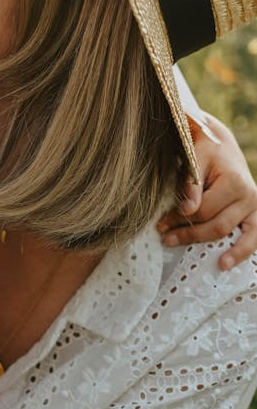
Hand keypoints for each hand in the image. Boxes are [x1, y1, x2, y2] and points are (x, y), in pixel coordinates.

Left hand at [158, 113, 256, 269]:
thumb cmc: (206, 152)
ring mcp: (255, 207)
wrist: (223, 146)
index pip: (203, 210)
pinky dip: (241, 251)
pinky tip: (225, 262)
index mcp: (234, 183)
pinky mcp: (256, 214)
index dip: (180, 219)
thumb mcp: (195, 160)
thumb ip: (191, 185)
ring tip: (193, 255)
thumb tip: (186, 211)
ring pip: (231, 234)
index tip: (161, 223)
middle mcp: (249, 196)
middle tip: (166, 238)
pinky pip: (253, 238)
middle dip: (189, 234)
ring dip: (209, 246)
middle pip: (216, 225)